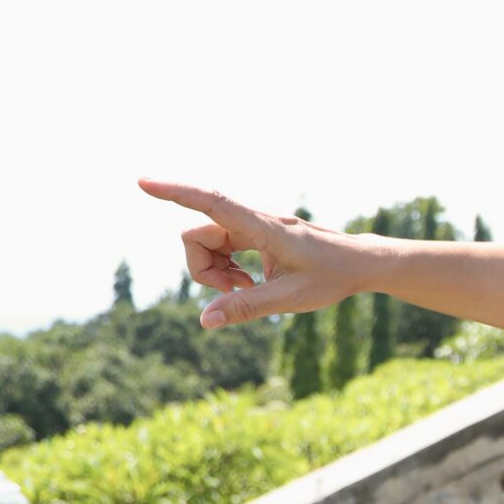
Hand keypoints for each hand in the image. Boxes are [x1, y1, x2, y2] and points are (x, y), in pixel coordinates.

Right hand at [139, 179, 368, 327]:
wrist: (359, 262)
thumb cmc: (333, 276)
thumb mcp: (291, 298)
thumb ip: (247, 307)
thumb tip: (205, 321)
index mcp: (263, 227)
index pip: (212, 203)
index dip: (176, 192)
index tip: (143, 183)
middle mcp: (254, 219)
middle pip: (198, 234)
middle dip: (202, 268)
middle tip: (235, 291)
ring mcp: (252, 225)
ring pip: (206, 242)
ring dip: (215, 270)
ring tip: (246, 288)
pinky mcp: (254, 234)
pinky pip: (220, 246)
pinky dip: (225, 267)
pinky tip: (248, 282)